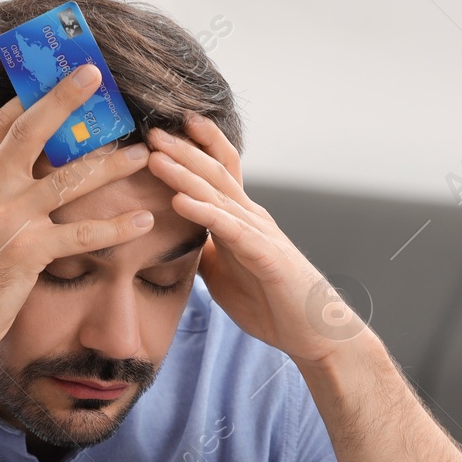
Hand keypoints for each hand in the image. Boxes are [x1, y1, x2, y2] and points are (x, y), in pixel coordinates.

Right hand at [0, 63, 155, 352]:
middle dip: (65, 100)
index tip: (54, 78)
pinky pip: (84, 235)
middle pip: (32, 132)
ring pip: (70, 180)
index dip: (28, 97)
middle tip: (96, 77)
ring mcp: (10, 220)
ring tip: (142, 153)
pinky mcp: (31, 252)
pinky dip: (117, 227)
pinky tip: (144, 220)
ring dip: (111, 164)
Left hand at [145, 116, 361, 364]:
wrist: (311, 331)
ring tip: (156, 156)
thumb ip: (204, 250)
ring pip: (218, 195)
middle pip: (215, 173)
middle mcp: (252, 217)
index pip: (220, 171)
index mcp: (242, 219)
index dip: (197, 147)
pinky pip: (229, 229)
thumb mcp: (223, 272)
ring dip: (184, 174)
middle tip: (151, 131)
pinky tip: (179, 201)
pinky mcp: (265, 255)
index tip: (166, 129)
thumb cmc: (270, 302)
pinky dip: (203, 212)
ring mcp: (259, 233)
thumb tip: (178, 240)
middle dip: (182, 150)